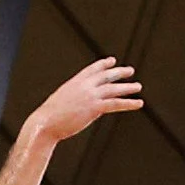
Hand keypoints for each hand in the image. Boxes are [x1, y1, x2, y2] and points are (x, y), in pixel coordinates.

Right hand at [20, 57, 142, 150]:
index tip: (112, 60)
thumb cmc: (49, 117)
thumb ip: (72, 99)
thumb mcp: (60, 102)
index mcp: (74, 83)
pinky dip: (129, 103)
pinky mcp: (95, 108)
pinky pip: (116, 104)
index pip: (92, 69)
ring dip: (127, 87)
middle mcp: (84, 86)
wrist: (45, 123)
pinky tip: (138, 103)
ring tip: (138, 86)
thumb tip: (77, 104)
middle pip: (106, 76)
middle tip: (130, 70)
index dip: (103, 64)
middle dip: (119, 72)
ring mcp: (90, 96)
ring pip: (114, 89)